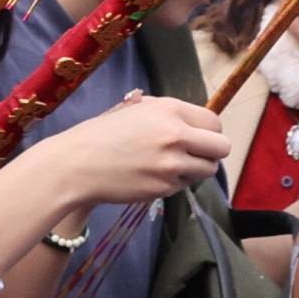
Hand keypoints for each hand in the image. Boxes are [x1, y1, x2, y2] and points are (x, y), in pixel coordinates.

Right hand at [35, 94, 228, 213]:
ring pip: (207, 170)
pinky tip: (154, 176)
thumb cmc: (101, 134)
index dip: (209, 131)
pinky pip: (184, 186)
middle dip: (212, 151)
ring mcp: (171, 165)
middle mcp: (176, 135)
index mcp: (170, 110)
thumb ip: (167, 113)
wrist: (76, 165)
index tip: (200, 137)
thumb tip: (191, 121)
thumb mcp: (135, 109)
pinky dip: (175, 183)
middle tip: (197, 154)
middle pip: (222, 147)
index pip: (213, 122)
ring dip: (196, 169)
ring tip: (173, 166)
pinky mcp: (164, 188)